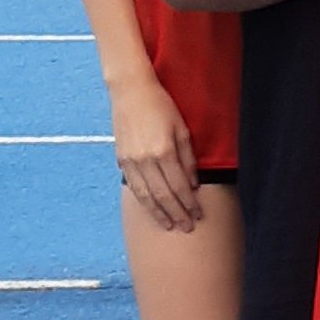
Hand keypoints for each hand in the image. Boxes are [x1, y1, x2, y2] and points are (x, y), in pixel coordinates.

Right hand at [110, 75, 204, 235]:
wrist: (131, 92)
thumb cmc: (161, 106)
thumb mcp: (183, 129)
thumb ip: (188, 159)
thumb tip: (193, 184)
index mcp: (163, 151)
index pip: (179, 187)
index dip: (189, 203)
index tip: (198, 214)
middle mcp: (145, 160)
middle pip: (162, 196)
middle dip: (176, 214)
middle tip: (186, 228)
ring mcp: (130, 161)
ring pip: (145, 196)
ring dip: (158, 213)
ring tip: (169, 226)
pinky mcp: (121, 159)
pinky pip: (133, 187)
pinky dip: (143, 201)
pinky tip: (151, 209)